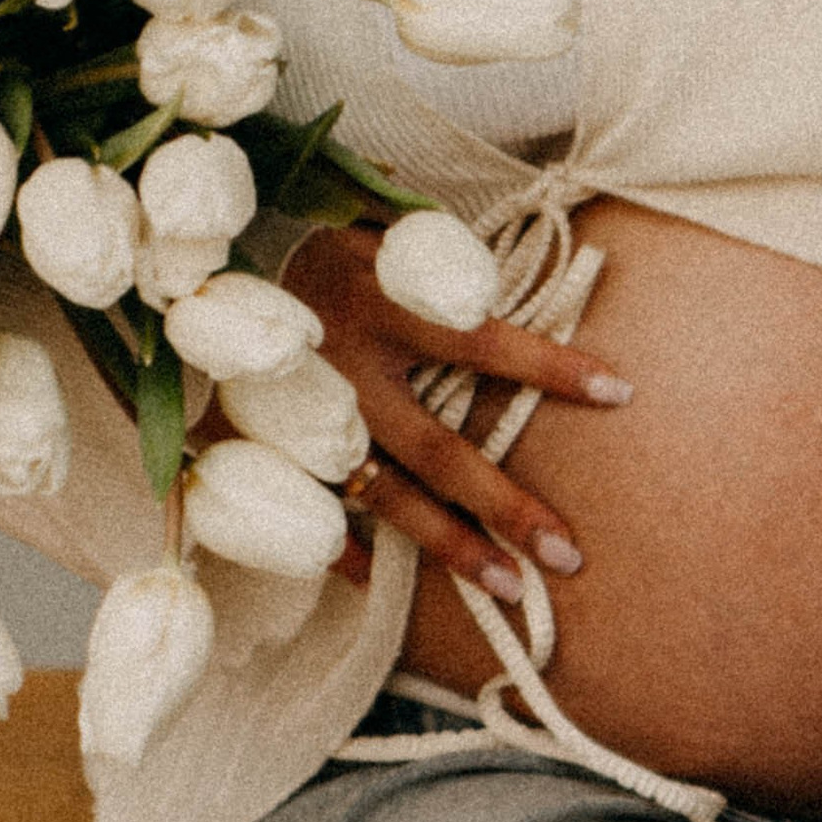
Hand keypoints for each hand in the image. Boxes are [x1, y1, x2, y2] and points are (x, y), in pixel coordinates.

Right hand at [284, 220, 631, 600]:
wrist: (202, 272)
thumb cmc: (316, 244)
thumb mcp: (377, 233)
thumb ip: (439, 262)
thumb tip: (508, 284)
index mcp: (380, 305)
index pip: (481, 340)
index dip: (548, 366)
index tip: (618, 389)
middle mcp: (348, 373)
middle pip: (440, 452)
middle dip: (506, 506)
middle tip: (567, 553)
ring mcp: (306, 425)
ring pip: (390, 500)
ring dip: (451, 548)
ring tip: (509, 589)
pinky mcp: (270, 454)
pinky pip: (317, 516)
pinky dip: (349, 552)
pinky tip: (388, 582)